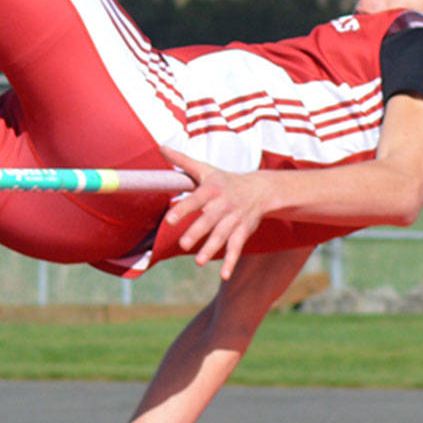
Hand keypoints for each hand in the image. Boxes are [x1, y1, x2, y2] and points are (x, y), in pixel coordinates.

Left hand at [159, 147, 275, 278]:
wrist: (261, 189)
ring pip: (222, 235)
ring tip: (198, 261)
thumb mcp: (205, 169)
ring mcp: (235, 219)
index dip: (184, 209)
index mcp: (212, 189)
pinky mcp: (243, 231)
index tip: (169, 219)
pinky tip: (223, 274)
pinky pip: (237, 247)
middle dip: (197, 232)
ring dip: (211, 249)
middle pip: (209, 220)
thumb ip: (182, 161)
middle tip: (183, 244)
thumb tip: (161, 147)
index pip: (196, 199)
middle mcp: (224, 205)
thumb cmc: (225, 180)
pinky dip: (231, 261)